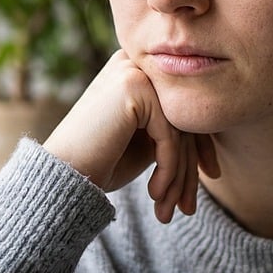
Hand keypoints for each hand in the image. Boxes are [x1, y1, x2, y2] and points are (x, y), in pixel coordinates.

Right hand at [43, 51, 218, 222]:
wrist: (61, 174)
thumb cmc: (100, 161)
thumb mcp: (146, 142)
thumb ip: (174, 129)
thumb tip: (212, 140)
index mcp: (138, 71)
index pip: (183, 106)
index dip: (201, 144)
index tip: (211, 176)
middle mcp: (135, 63)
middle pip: (184, 116)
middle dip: (191, 167)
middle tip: (191, 206)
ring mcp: (134, 71)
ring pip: (180, 129)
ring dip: (179, 176)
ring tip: (171, 209)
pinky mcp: (133, 88)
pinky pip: (169, 136)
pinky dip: (168, 170)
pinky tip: (156, 195)